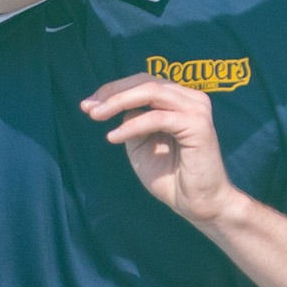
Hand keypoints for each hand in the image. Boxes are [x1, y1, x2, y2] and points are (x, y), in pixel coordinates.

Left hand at [81, 73, 239, 227]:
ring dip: (118, 101)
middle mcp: (192, 99)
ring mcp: (197, 109)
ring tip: (96, 116)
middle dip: (112, 92)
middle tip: (88, 107)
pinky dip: (132, 126)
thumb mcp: (142, 144)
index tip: (88, 104)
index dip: (114, 89)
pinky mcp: (197, 125)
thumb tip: (120, 106)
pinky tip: (113, 137)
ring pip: (151, 92)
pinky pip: (157, 118)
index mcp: (180, 100)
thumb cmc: (171, 177)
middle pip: (145, 81)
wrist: (198, 204)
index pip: (143, 82)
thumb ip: (132, 121)